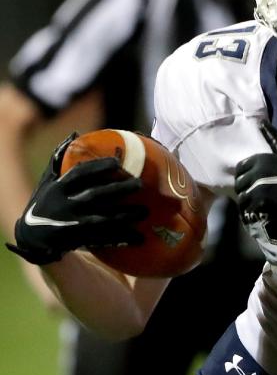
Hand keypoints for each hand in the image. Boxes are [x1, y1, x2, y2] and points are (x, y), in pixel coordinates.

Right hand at [6, 133, 146, 265]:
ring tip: (146, 211)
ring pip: (103, 219)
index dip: (98, 167)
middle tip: (139, 184)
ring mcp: (72, 224)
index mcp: (58, 188)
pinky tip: (140, 237)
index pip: (79, 174)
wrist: (32, 237)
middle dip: (118, 189)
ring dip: (126, 215)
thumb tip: (74, 135)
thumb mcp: (47, 181)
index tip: (117, 161)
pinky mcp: (79, 240)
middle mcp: (64, 205)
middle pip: (95, 195)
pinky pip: (103, 239)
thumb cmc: (45, 202)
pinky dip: (121, 238)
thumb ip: (59, 159)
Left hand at [234, 121, 276, 234]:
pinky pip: (248, 208)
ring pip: (242, 196)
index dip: (246, 176)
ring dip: (249, 202)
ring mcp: (257, 186)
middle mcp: (256, 170)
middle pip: (240, 183)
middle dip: (246, 189)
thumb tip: (262, 122)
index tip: (256, 183)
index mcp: (261, 158)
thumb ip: (274, 140)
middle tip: (258, 196)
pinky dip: (253, 211)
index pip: (240, 167)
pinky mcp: (260, 201)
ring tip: (260, 205)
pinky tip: (262, 211)